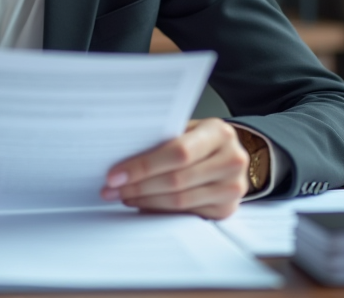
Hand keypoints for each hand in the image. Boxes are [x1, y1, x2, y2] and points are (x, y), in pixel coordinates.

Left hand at [100, 118, 250, 219]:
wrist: (230, 156)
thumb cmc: (201, 140)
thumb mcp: (187, 130)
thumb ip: (163, 138)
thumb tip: (119, 155)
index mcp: (219, 133)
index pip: (178, 152)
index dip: (144, 166)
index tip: (115, 174)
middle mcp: (232, 160)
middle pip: (176, 180)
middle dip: (138, 186)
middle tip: (112, 189)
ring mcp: (232, 188)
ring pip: (179, 201)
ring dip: (145, 200)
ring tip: (123, 196)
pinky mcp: (226, 209)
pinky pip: (186, 213)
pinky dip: (160, 210)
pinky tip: (143, 203)